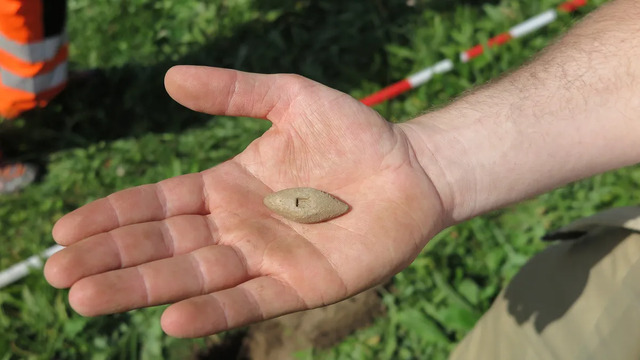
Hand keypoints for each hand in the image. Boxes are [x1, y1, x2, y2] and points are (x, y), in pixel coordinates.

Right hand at [44, 66, 444, 337]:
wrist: (412, 167)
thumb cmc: (355, 132)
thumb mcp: (290, 97)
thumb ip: (233, 92)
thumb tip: (168, 78)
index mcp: (228, 186)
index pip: (157, 204)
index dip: (112, 215)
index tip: (63, 228)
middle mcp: (238, 227)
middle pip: (163, 246)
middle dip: (111, 258)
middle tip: (58, 272)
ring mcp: (267, 258)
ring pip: (194, 276)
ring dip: (141, 288)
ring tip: (86, 296)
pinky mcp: (301, 285)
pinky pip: (247, 300)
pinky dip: (211, 310)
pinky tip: (171, 316)